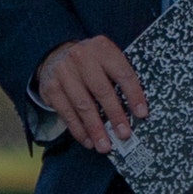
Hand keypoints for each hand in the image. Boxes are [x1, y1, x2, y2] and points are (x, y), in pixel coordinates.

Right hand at [35, 37, 148, 154]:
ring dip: (95, 129)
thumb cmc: (91, 62)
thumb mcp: (106, 58)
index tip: (142, 114)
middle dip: (115, 115)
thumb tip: (138, 109)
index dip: (134, 94)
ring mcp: (63, 72)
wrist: (56, 55)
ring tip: (105, 146)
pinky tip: (88, 141)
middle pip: (102, 90)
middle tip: (124, 134)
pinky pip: (66, 113)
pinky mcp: (51, 88)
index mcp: (102, 47)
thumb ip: (119, 75)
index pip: (122, 73)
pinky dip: (79, 130)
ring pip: (83, 105)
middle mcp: (81, 57)